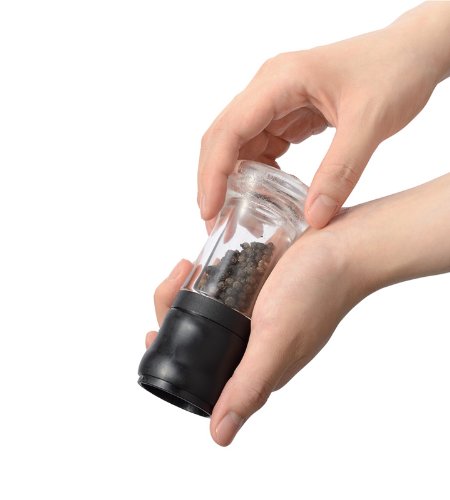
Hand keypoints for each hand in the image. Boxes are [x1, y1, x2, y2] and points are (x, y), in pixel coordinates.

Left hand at [146, 173, 449, 445]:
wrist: (346, 245)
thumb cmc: (318, 290)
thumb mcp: (277, 339)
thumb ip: (249, 386)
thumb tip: (219, 435)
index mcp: (257, 366)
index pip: (200, 374)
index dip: (170, 355)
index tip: (154, 330)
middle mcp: (255, 345)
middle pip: (198, 337)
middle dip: (174, 309)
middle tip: (179, 274)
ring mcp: (258, 316)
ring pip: (207, 310)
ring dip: (187, 290)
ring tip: (188, 264)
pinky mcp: (262, 291)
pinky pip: (225, 289)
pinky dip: (208, 277)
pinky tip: (203, 262)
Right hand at [197, 1, 449, 228]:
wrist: (413, 52)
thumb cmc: (395, 71)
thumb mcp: (370, 123)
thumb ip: (340, 173)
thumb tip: (314, 219)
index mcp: (280, 81)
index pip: (230, 130)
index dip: (213, 172)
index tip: (209, 210)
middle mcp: (269, 88)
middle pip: (223, 137)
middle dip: (215, 180)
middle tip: (215, 221)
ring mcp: (276, 100)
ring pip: (239, 144)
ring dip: (235, 179)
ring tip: (238, 214)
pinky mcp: (288, 113)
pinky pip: (262, 146)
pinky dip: (259, 172)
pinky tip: (267, 193)